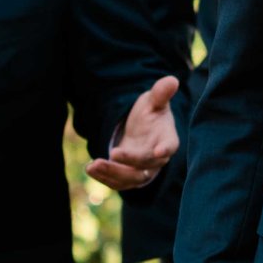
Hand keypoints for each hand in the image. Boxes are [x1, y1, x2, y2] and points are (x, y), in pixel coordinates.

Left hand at [88, 75, 179, 190]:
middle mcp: (157, 160)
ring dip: (112, 173)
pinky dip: (104, 178)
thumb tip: (172, 80)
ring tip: (94, 165)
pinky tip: (90, 168)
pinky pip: (118, 182)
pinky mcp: (128, 177)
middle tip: (113, 153)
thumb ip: (160, 93)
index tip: (158, 151)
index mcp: (167, 140)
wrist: (140, 130)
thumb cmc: (150, 114)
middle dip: (129, 162)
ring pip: (130, 178)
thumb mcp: (153, 101)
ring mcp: (143, 171)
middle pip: (146, 166)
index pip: (169, 146)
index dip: (165, 149)